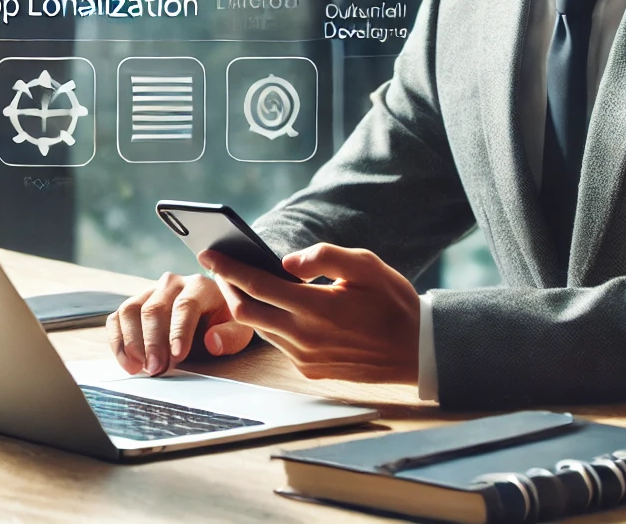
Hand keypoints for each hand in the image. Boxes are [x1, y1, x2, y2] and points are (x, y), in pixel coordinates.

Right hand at [106, 272, 253, 375]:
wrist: (209, 314)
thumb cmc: (224, 323)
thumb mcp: (238, 330)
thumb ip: (230, 336)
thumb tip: (213, 341)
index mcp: (200, 286)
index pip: (186, 305)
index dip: (179, 331)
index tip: (176, 355)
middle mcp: (172, 283)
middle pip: (155, 308)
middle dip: (153, 341)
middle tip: (155, 369)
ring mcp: (149, 292)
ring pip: (130, 309)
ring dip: (131, 341)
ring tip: (139, 368)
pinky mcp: (134, 304)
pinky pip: (117, 318)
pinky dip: (117, 342)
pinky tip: (128, 364)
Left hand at [198, 243, 420, 384]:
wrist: (416, 351)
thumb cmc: (393, 302)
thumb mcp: (366, 265)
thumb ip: (324, 257)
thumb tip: (285, 261)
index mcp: (317, 308)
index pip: (258, 285)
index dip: (229, 268)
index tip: (208, 254)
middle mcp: (305, 337)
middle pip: (246, 312)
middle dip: (228, 287)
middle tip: (221, 267)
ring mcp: (305, 359)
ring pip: (260, 329)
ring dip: (247, 306)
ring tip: (243, 283)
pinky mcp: (309, 371)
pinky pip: (278, 344)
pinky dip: (269, 323)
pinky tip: (275, 308)